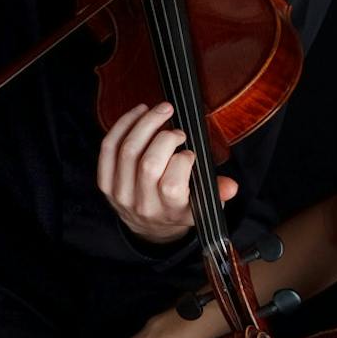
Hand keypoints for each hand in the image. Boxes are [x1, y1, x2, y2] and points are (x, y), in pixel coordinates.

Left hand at [99, 103, 225, 242]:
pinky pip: (109, 147)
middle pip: (148, 164)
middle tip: (178, 131)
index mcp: (169, 212)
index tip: (190, 152)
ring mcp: (120, 193)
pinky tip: (139, 113)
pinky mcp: (105, 182)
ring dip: (146, 124)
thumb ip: (216, 193)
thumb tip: (231, 187)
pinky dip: (123, 125)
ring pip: (128, 150)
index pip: (171, 185)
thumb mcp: (202, 206)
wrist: (148, 226)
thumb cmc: (178, 208)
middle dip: (166, 138)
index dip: (182, 160)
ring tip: (161, 111)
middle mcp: (143, 204)